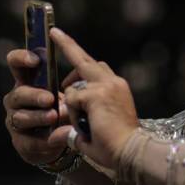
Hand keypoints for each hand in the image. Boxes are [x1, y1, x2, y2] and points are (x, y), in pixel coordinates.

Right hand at [3, 48, 71, 166]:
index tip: (36, 60)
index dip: (22, 58)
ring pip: (21, 117)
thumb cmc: (63, 109)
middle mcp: (16, 98)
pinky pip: (29, 141)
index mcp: (26, 80)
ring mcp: (15, 120)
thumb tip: (77, 88)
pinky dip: (44, 139)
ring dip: (39, 117)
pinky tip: (55, 138)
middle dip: (35, 95)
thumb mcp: (68, 94)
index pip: (15, 63)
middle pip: (19, 93)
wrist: (60, 140)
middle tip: (50, 99)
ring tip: (55, 117)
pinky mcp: (20, 142)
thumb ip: (71, 86)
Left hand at [49, 27, 139, 172]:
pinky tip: (86, 126)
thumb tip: (60, 133)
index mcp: (116, 88)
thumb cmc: (116, 147)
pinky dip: (73, 115)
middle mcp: (113, 82)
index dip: (81, 58)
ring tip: (83, 123)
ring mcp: (105, 86)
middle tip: (54, 32)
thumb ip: (79, 126)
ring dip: (72, 104)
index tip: (69, 44)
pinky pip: (73, 100)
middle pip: (85, 60)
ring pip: (74, 86)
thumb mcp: (95, 131)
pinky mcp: (96, 94)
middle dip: (68, 46)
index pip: (96, 67)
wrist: (131, 151)